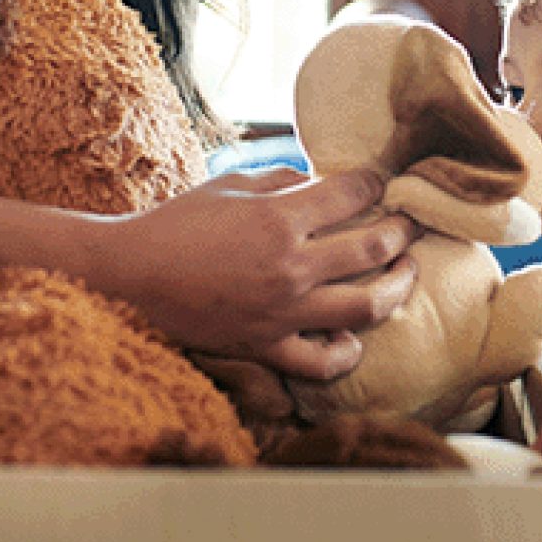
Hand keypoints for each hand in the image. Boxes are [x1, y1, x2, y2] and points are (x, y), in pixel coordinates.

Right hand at [104, 167, 418, 380]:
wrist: (132, 274)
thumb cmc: (177, 222)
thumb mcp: (229, 185)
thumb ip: (280, 181)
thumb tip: (318, 181)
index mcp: (278, 219)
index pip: (351, 194)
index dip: (374, 181)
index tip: (382, 180)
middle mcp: (289, 267)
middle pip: (372, 249)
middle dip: (400, 230)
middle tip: (408, 223)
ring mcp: (282, 312)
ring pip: (366, 307)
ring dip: (397, 287)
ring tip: (405, 272)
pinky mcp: (266, 346)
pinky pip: (322, 361)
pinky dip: (346, 352)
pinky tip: (354, 337)